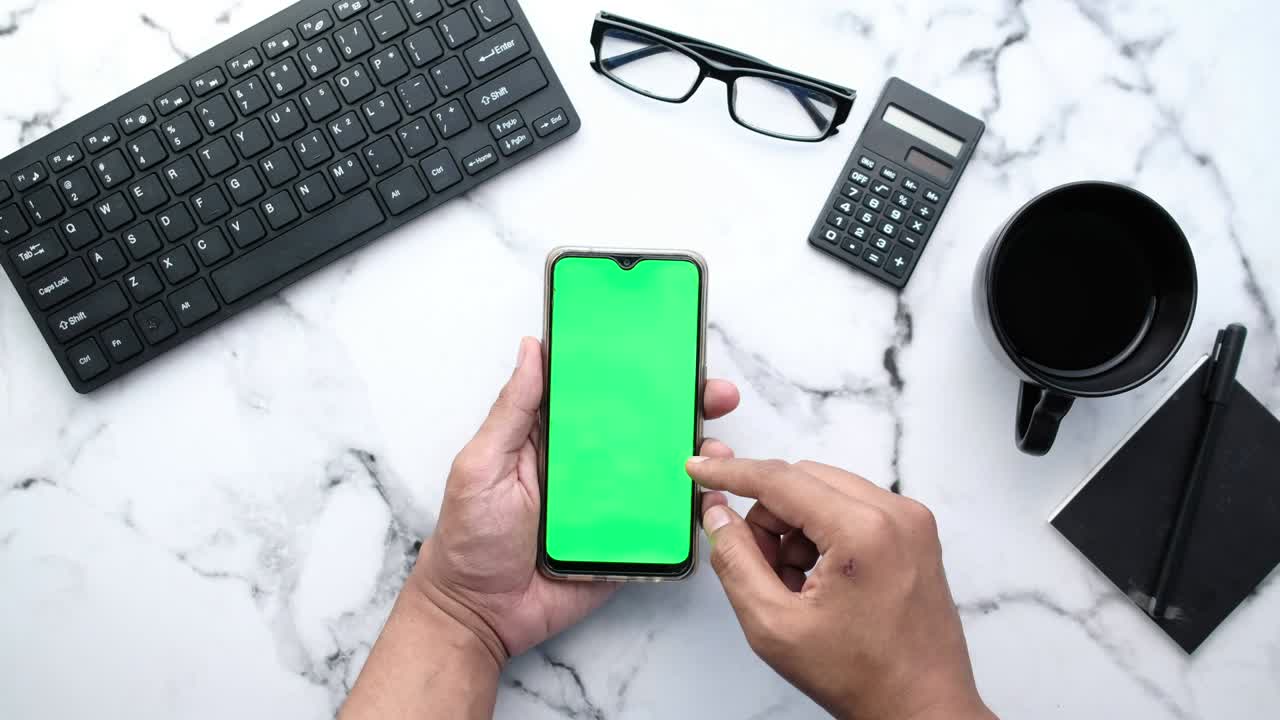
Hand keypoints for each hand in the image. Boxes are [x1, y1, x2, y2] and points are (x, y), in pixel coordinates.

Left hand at [413, 337, 741, 664]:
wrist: (480, 613)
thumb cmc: (470, 537)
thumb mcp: (482, 464)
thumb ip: (512, 410)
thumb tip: (532, 348)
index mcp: (556, 436)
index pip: (603, 393)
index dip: (638, 371)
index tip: (672, 350)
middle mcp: (589, 463)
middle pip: (645, 427)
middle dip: (686, 406)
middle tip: (715, 394)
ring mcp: (612, 501)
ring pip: (663, 471)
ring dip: (696, 455)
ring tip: (716, 449)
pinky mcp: (627, 540)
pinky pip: (665, 521)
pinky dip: (690, 507)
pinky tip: (706, 494)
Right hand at [690, 459, 993, 719]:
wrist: (921, 707)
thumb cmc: (863, 677)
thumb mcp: (774, 626)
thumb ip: (736, 561)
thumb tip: (717, 515)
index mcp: (863, 531)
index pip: (780, 479)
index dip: (730, 472)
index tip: (700, 468)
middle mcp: (895, 514)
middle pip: (802, 480)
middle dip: (768, 517)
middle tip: (760, 569)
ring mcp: (910, 520)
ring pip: (825, 492)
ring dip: (794, 527)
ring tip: (795, 585)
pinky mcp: (914, 532)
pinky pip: (851, 507)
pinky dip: (823, 533)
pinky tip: (819, 580)